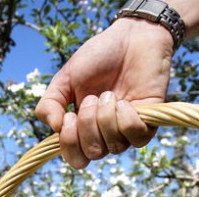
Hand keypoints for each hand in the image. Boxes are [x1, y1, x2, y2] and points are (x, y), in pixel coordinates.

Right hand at [35, 18, 174, 168]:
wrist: (131, 38)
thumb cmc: (98, 58)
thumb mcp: (65, 78)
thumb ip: (50, 103)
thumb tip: (55, 128)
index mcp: (83, 128)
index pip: (76, 158)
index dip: (70, 144)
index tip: (69, 116)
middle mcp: (105, 134)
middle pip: (93, 153)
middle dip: (88, 125)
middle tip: (92, 98)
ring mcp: (127, 130)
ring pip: (114, 146)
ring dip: (106, 118)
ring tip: (109, 94)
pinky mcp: (149, 123)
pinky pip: (136, 138)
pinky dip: (126, 119)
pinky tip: (126, 101)